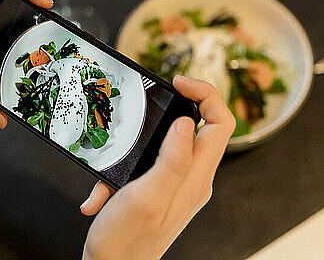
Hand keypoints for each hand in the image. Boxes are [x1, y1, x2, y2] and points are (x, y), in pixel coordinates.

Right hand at [81, 76, 234, 259]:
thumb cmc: (127, 240)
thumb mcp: (148, 194)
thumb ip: (172, 158)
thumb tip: (186, 122)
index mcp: (195, 176)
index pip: (221, 123)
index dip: (205, 94)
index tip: (179, 82)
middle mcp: (192, 179)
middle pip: (202, 127)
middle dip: (176, 107)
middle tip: (155, 98)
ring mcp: (177, 184)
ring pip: (172, 143)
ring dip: (143, 141)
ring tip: (118, 156)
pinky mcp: (160, 189)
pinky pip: (149, 163)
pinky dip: (125, 167)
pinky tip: (103, 190)